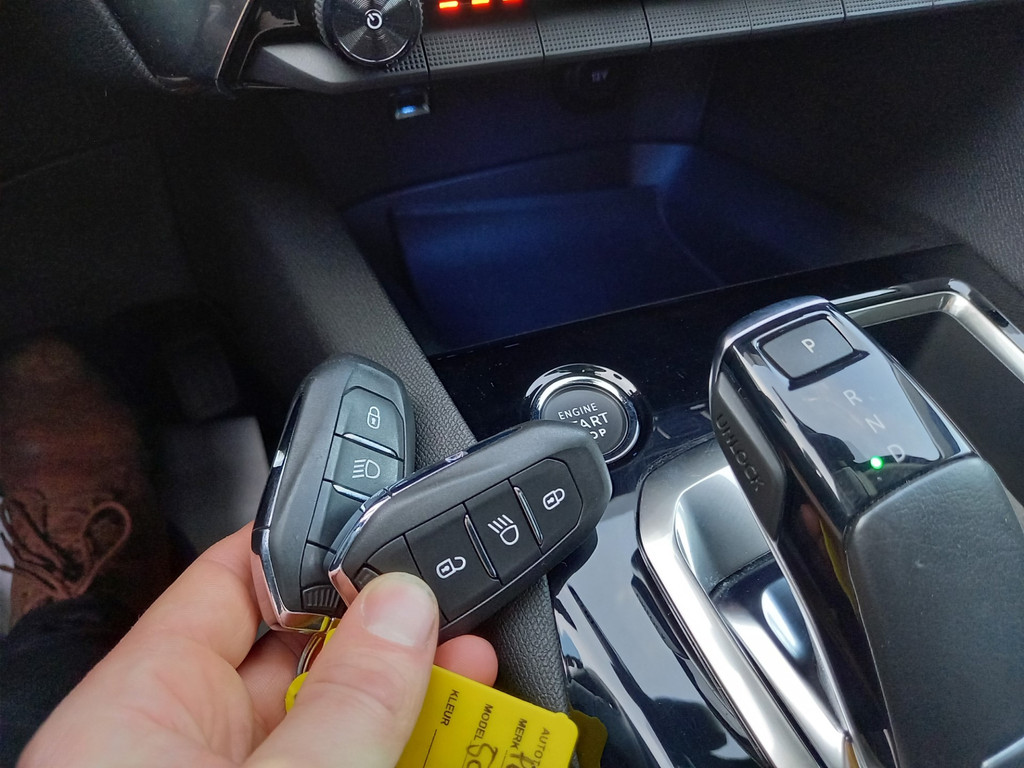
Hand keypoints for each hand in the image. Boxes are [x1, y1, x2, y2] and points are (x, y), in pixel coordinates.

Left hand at [19, 523, 497, 767]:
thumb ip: (346, 700)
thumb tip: (403, 605)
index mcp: (142, 710)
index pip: (233, 578)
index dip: (317, 542)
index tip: (393, 529)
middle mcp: (186, 749)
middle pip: (307, 654)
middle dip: (393, 635)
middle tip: (461, 618)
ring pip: (343, 723)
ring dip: (418, 702)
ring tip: (483, 680)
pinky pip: (356, 765)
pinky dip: (408, 753)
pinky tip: (462, 739)